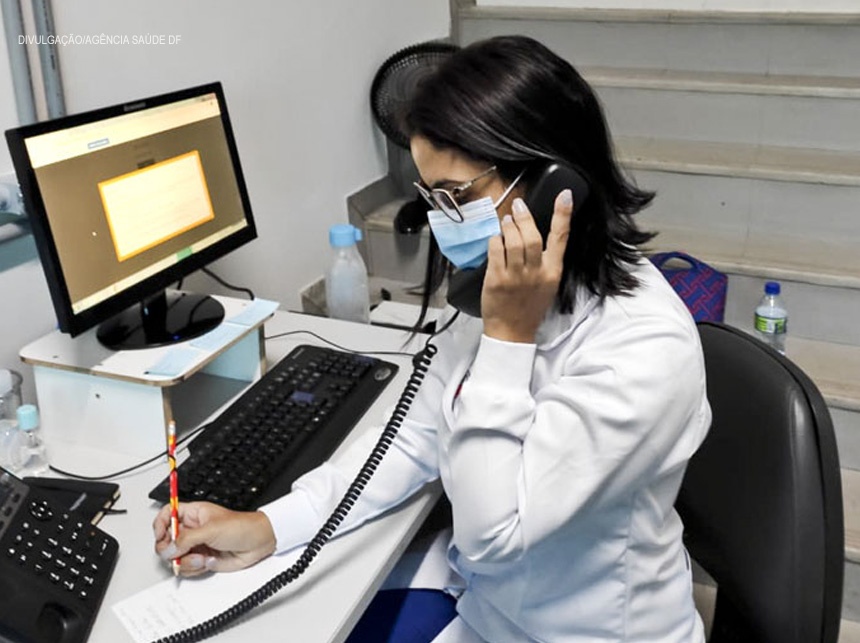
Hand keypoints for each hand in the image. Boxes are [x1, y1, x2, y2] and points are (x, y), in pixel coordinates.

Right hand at [153, 501, 275, 576]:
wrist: (258, 543)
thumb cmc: (241, 527)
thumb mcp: (211, 529)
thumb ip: (187, 539)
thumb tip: (170, 548)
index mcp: (193, 514)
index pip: (167, 514)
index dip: (160, 524)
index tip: (161, 535)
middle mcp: (192, 530)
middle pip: (166, 540)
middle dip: (169, 549)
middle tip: (176, 553)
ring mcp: (196, 545)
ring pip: (175, 557)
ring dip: (185, 561)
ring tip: (201, 557)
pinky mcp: (201, 559)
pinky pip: (187, 568)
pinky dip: (194, 568)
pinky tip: (207, 562)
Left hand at [482, 190, 572, 342]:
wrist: (513, 331)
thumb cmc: (529, 307)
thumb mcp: (547, 284)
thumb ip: (545, 261)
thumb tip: (534, 232)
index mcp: (553, 272)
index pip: (561, 238)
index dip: (563, 214)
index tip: (565, 195)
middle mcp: (536, 272)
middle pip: (532, 236)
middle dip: (525, 216)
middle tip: (518, 205)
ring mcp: (516, 276)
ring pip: (513, 241)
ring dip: (509, 226)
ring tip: (507, 221)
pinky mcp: (497, 280)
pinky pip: (496, 251)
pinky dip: (495, 240)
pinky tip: (495, 238)